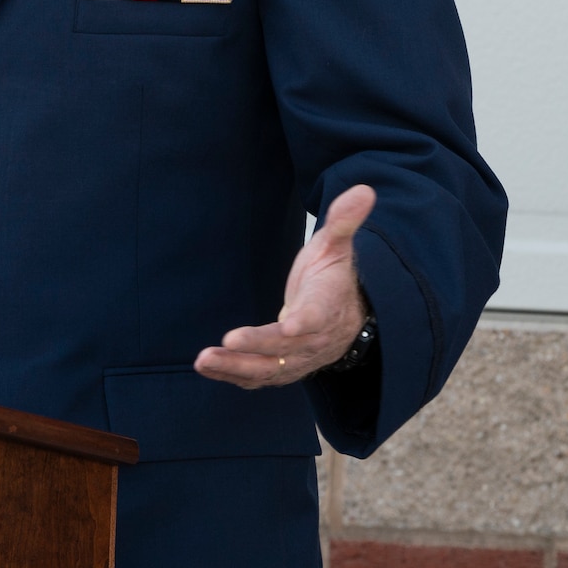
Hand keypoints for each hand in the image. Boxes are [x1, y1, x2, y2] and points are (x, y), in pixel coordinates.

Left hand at [194, 184, 374, 388]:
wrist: (347, 316)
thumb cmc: (333, 276)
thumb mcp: (337, 246)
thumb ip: (343, 222)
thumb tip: (364, 189)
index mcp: (327, 307)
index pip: (317, 318)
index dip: (303, 324)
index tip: (290, 326)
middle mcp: (314, 339)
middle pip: (286, 349)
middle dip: (256, 348)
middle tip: (225, 343)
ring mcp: (299, 358)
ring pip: (268, 370)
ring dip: (235, 367)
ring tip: (203, 361)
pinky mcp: (284, 368)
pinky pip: (259, 377)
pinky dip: (234, 376)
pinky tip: (208, 368)